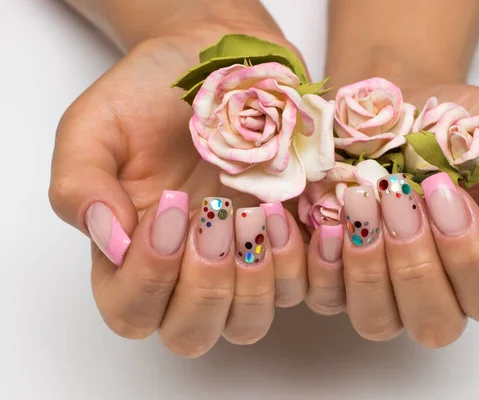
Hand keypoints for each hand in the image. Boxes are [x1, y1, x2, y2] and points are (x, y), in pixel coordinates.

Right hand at [49, 25, 309, 356]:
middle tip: (216, 216)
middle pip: (191, 332)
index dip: (150, 277)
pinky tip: (292, 211)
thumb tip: (108, 241)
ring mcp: (239, 263)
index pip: (132, 310)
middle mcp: (185, 271)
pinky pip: (300, 289)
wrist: (217, 59)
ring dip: (254, 279)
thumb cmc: (151, 93)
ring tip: (259, 211)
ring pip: (248, 322)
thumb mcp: (95, 126)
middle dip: (206, 286)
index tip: (171, 206)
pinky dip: (300, 260)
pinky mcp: (286, 246)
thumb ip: (79, 185)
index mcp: (132, 253)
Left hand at [305, 83, 478, 346]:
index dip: (470, 254)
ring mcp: (381, 294)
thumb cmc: (438, 126)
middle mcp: (434, 293)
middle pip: (434, 322)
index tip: (442, 191)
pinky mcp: (335, 283)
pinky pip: (325, 299)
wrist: (380, 119)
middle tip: (395, 196)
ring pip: (377, 320)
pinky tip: (322, 223)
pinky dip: (321, 266)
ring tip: (356, 203)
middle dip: (415, 262)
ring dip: (367, 268)